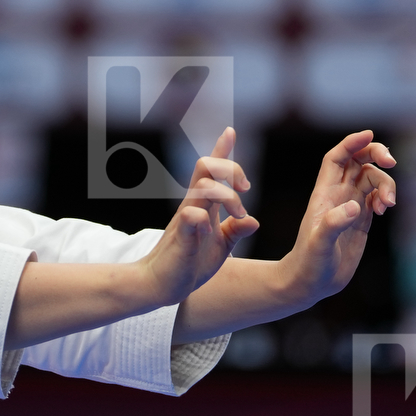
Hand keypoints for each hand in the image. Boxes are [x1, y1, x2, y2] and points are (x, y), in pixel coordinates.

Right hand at [138, 127, 259, 306]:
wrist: (161, 285)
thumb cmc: (189, 263)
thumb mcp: (221, 246)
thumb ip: (236, 230)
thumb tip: (254, 220)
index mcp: (202, 205)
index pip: (212, 171)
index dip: (222, 150)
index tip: (230, 130)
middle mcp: (192, 206)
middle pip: (206, 169)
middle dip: (230, 169)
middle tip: (245, 188)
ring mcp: (184, 220)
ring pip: (202, 188)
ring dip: (227, 196)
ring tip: (238, 216)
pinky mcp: (180, 238)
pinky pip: (189, 218)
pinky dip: (202, 218)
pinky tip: (208, 227)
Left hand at [276, 130, 396, 307]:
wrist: (310, 284)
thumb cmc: (309, 264)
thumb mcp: (319, 245)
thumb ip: (334, 224)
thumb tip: (355, 206)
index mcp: (323, 195)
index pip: (336, 158)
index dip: (351, 143)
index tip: (369, 134)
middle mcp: (336, 196)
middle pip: (358, 161)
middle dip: (376, 154)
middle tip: (392, 162)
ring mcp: (349, 207)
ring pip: (372, 179)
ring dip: (386, 184)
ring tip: (387, 205)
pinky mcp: (360, 220)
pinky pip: (376, 197)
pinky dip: (385, 196)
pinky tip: (384, 210)